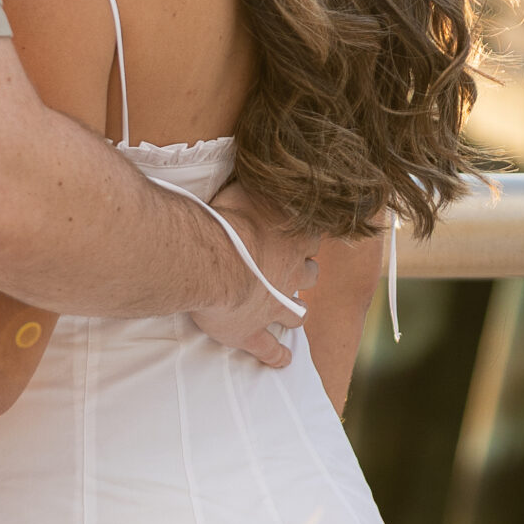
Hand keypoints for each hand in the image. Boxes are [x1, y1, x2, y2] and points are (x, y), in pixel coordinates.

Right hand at [189, 178, 320, 371]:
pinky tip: (282, 361)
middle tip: (290, 268)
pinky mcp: (252, 331)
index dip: (307, 233)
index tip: (302, 231)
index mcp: (292, 236)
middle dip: (303, 271)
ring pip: (296, 311)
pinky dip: (277, 355)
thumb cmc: (226, 219)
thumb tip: (259, 162)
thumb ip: (254, 181)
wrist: (210, 261)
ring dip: (295, 310)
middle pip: (309, 272)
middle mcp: (290, 271)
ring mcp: (274, 304)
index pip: (313, 232)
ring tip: (291, 312)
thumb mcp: (243, 187)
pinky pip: (269, 349)